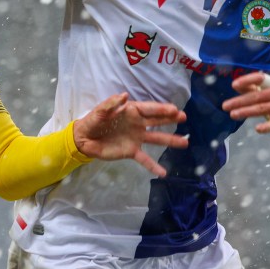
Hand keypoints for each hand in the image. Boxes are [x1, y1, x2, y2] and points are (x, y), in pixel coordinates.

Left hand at [73, 93, 187, 176]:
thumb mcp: (100, 111)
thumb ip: (112, 104)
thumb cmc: (93, 121)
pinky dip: (154, 166)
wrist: (85, 139)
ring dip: (170, 140)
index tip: (175, 110)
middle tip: (184, 117)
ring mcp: (136, 138)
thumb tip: (124, 95)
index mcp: (131, 111)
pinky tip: (164, 173)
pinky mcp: (131, 151)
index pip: (149, 109)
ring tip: (184, 143)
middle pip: (157, 121)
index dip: (162, 109)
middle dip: (170, 119)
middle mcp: (137, 124)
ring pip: (156, 139)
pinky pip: (145, 159)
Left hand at [223, 72, 269, 140]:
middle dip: (240, 101)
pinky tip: (257, 129)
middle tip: (225, 106)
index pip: (261, 78)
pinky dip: (267, 126)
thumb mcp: (265, 91)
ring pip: (263, 108)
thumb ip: (251, 88)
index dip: (247, 80)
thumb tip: (235, 86)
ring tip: (232, 114)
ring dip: (247, 111)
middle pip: (258, 96)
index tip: (234, 85)